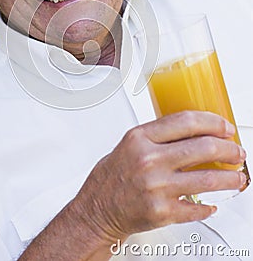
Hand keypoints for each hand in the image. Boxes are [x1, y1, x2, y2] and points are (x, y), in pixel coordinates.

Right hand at [73, 111, 246, 243]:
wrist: (97, 209)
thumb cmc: (112, 176)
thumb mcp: (130, 144)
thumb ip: (158, 136)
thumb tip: (193, 131)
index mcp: (140, 138)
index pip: (186, 121)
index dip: (213, 122)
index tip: (225, 127)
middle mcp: (149, 160)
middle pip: (203, 147)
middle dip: (229, 149)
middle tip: (236, 152)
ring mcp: (156, 187)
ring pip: (208, 179)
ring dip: (231, 178)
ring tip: (237, 177)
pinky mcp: (162, 212)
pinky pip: (197, 208)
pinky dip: (210, 206)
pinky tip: (213, 203)